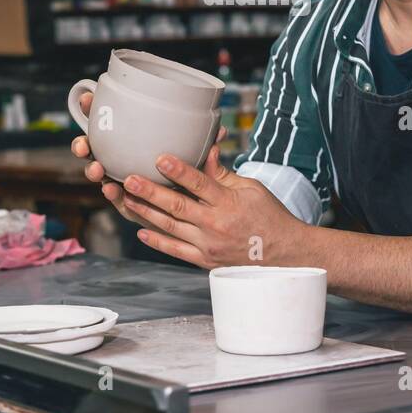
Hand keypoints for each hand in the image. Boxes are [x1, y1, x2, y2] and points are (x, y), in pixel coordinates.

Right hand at [69, 91, 227, 232]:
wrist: (199, 212)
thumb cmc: (194, 178)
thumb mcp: (199, 161)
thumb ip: (204, 150)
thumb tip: (219, 134)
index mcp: (134, 141)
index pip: (111, 121)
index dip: (95, 109)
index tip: (88, 98)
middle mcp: (124, 159)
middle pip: (96, 147)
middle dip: (84, 142)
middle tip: (83, 144)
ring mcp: (123, 180)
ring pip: (100, 173)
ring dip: (93, 169)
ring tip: (96, 169)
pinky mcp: (131, 204)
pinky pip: (117, 198)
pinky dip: (112, 194)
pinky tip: (110, 189)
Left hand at [120, 148, 305, 269]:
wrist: (284, 255)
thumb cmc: (269, 216)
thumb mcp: (251, 188)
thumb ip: (224, 174)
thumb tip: (206, 152)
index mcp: (229, 203)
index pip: (200, 183)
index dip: (179, 170)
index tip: (160, 158)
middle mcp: (216, 225)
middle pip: (177, 206)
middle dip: (150, 191)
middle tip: (129, 179)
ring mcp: (208, 245)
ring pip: (170, 227)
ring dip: (146, 213)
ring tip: (127, 199)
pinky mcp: (205, 260)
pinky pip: (176, 251)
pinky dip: (158, 242)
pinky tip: (142, 232)